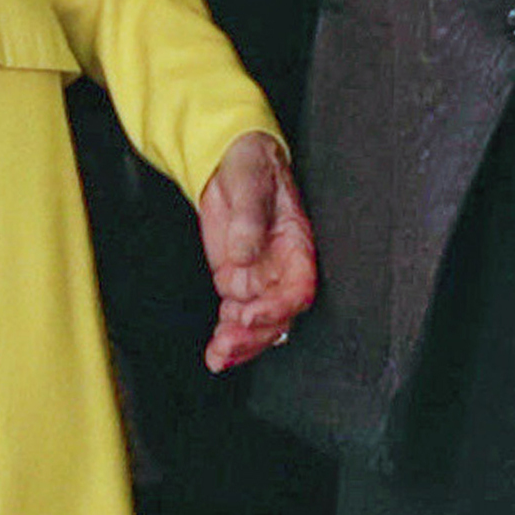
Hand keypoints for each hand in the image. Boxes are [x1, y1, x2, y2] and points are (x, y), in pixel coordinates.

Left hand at [196, 130, 318, 370]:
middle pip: (279, 314)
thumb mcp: (250, 180)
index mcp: (296, 243)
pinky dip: (227, 337)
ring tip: (219, 354)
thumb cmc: (251, 162)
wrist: (227, 160)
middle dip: (256, 334)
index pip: (298, 285)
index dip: (278, 306)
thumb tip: (243, 254)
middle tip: (229, 343)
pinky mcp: (236, 281)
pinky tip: (216, 351)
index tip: (251, 314)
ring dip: (242, 343)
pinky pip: (236, 317)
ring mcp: (258, 277)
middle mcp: (281, 266)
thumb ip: (248, 218)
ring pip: (258, 323)